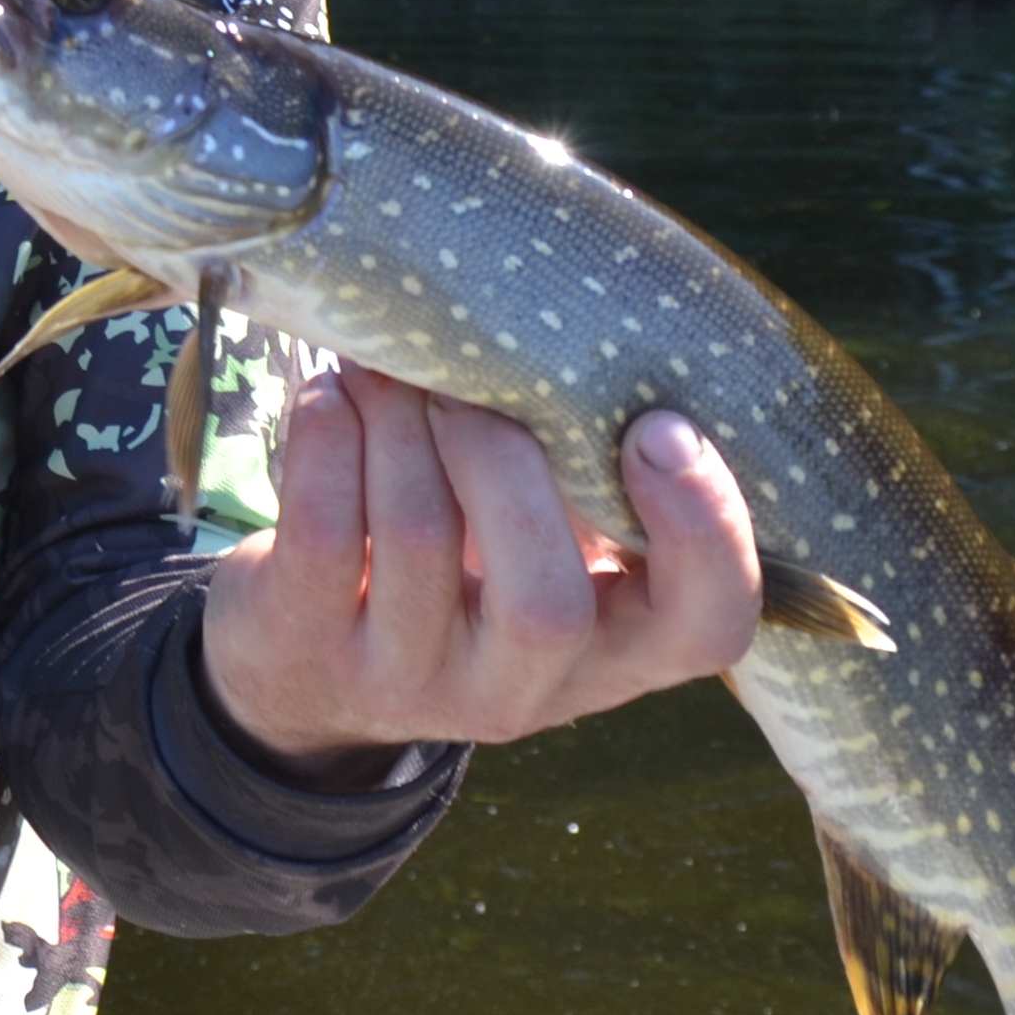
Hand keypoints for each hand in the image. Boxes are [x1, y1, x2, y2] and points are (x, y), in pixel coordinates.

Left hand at [199, 372, 760, 774]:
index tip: (658, 425)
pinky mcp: (307, 646)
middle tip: (466, 375)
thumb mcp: (552, 541)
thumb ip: (591, 467)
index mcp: (614, 652)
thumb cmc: (465, 561)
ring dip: (406, 421)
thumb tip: (601, 323)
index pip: (707, 629)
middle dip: (502, 458)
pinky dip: (329, 437)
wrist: (310, 669)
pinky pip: (323, 530)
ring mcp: (407, 683)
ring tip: (391, 366)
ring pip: (420, 537)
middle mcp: (518, 691)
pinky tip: (336, 399)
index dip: (705, 530)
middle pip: (545, 604)